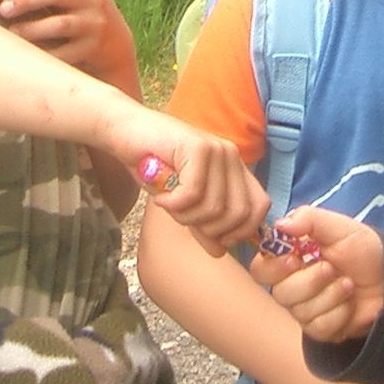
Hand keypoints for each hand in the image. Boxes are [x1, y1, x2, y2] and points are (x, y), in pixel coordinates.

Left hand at [0, 0, 139, 90]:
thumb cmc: (85, 17)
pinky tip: (29, 55)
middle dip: (27, 0)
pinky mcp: (94, 48)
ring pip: (60, 24)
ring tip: (13, 32)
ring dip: (32, 29)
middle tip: (3, 9)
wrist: (118, 50)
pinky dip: (45, 54)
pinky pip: (65, 53)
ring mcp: (96, 24)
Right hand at [112, 110, 267, 255]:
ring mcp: (216, 149)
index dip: (239, 232)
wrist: (124, 131)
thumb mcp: (182, 204)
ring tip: (167, 202)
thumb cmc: (153, 167)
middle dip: (208, 228)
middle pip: (239, 214)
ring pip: (214, 207)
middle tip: (182, 217)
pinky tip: (160, 196)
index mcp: (234, 169)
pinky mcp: (197, 146)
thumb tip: (219, 251)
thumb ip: (203, 225)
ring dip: (185, 215)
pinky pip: (193, 194)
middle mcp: (231, 157)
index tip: (212, 236)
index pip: (259, 208)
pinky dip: (172, 204)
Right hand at [250, 207, 383, 342]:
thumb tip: (279, 225)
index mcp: (291, 259)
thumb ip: (308, 219)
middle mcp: (293, 285)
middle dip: (309, 282)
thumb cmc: (364, 248)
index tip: (295, 259)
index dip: (274, 268)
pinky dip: (338, 314)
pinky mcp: (322, 329)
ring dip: (329, 296)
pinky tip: (350, 303)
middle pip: (280, 293)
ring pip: (300, 312)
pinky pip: (318, 328)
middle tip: (331, 268)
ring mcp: (307, 309)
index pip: (262, 269)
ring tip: (349, 283)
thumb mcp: (339, 227)